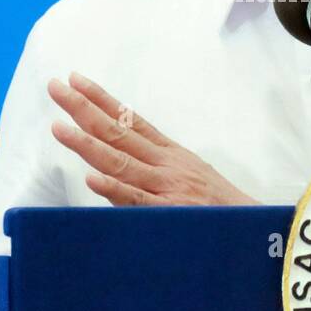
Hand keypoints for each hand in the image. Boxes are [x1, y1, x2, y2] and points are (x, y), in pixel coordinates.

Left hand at [48, 71, 255, 206]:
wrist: (254, 229)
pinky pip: (138, 201)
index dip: (101, 99)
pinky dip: (115, 189)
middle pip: (118, 132)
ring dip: (88, 144)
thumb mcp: (191, 175)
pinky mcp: (170, 214)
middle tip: (56, 88)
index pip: (129, 119)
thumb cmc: (220, 207)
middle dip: (84, 108)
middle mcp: (164, 164)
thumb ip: (155, 169)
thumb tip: (118, 167)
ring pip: (120, 162)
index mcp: (169, 153)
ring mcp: (166, 187)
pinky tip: (92, 179)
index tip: (75, 80)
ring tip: (59, 127)